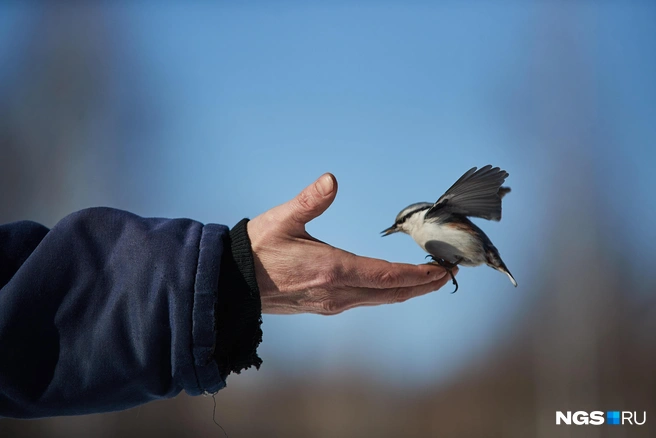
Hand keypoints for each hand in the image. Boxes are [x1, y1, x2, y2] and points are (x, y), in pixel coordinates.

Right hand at [247, 173, 455, 314]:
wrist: (232, 283)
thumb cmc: (256, 249)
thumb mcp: (282, 219)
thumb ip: (309, 200)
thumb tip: (332, 180)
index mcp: (332, 270)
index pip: (387, 275)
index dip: (418, 275)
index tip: (442, 270)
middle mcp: (337, 292)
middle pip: (391, 292)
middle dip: (422, 284)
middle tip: (447, 273)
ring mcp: (331, 303)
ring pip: (379, 299)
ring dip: (406, 290)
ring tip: (428, 279)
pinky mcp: (324, 306)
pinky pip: (364, 301)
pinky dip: (386, 293)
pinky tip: (391, 285)